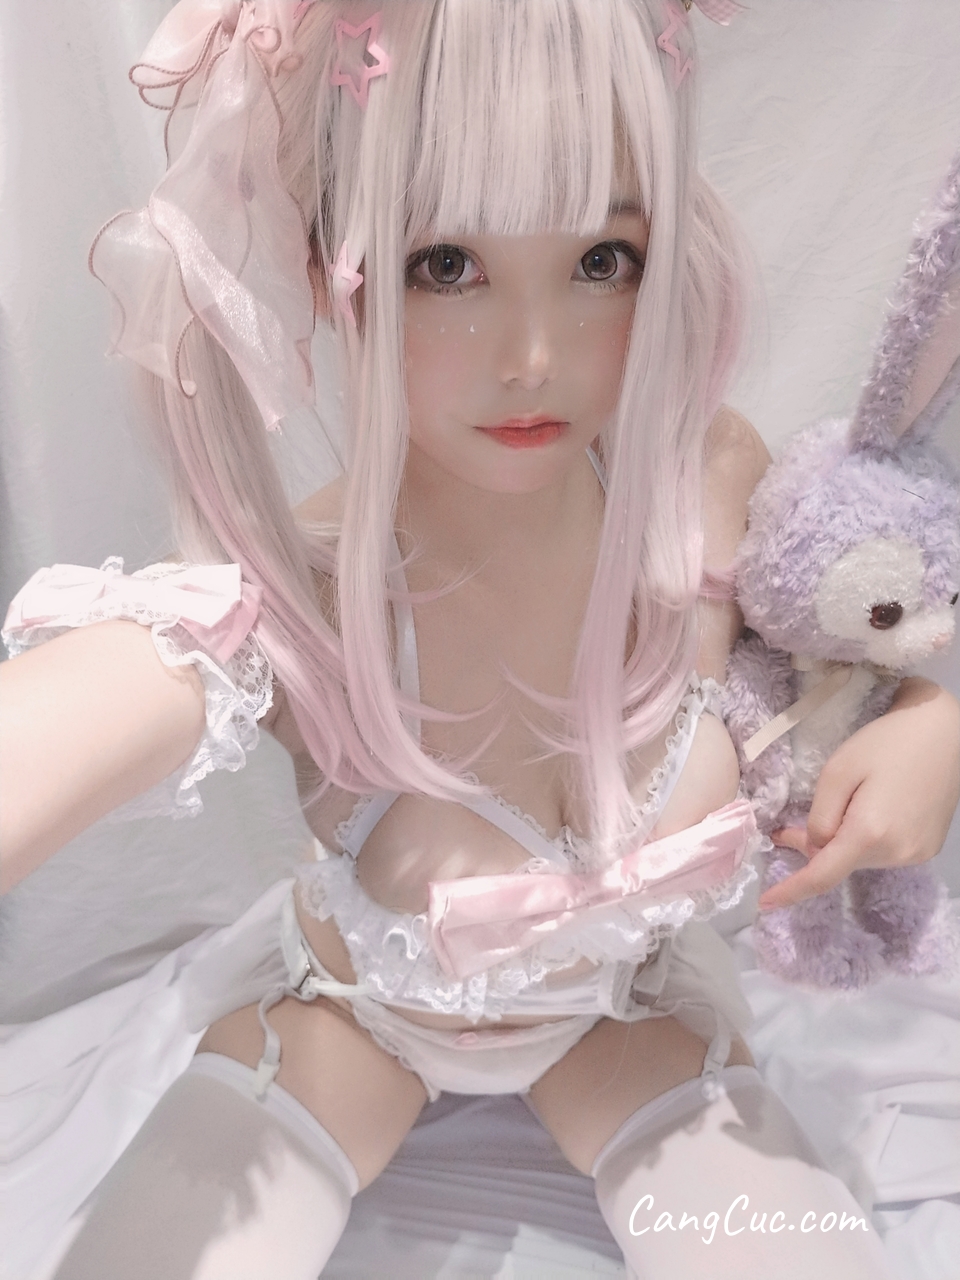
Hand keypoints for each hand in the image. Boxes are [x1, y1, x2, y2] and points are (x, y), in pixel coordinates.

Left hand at [757, 678, 959, 909]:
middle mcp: (896, 853)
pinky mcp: (927, 848)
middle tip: (787, 827)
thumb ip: (819, 816)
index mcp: (869, 834)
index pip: (822, 876)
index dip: (791, 891)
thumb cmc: (885, 743)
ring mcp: (916, 854)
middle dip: (813, 849)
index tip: (764, 902)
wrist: (941, 733)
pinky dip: (864, 841)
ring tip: (841, 807)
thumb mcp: (837, 772)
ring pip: (860, 860)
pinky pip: (882, 853)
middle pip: (841, 864)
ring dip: (841, 843)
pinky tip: (868, 810)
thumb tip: (814, 846)